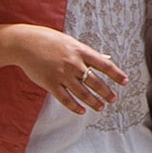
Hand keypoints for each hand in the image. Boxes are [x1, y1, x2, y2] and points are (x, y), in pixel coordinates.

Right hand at [12, 24, 127, 114]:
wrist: (27, 43)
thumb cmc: (51, 41)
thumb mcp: (73, 43)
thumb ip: (87, 53)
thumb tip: (105, 60)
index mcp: (82, 51)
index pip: (105, 65)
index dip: (117, 74)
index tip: (125, 82)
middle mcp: (74, 64)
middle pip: (95, 81)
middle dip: (106, 92)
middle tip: (113, 99)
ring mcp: (62, 74)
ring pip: (82, 92)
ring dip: (94, 101)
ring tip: (101, 107)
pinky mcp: (50, 83)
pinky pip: (65, 98)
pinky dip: (74, 106)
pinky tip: (82, 111)